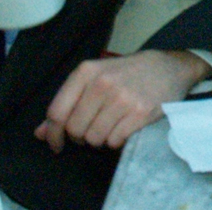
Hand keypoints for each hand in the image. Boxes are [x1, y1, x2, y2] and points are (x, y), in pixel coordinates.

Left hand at [35, 50, 211, 151]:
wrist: (171, 67)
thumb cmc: (129, 73)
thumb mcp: (96, 78)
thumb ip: (68, 103)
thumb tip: (41, 133)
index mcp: (87, 72)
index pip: (57, 111)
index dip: (52, 133)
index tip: (55, 143)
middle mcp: (103, 83)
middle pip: (74, 129)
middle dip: (79, 137)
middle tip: (89, 132)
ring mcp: (123, 99)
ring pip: (94, 138)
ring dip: (98, 140)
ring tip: (108, 128)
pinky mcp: (140, 113)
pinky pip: (114, 141)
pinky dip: (115, 141)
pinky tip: (122, 129)